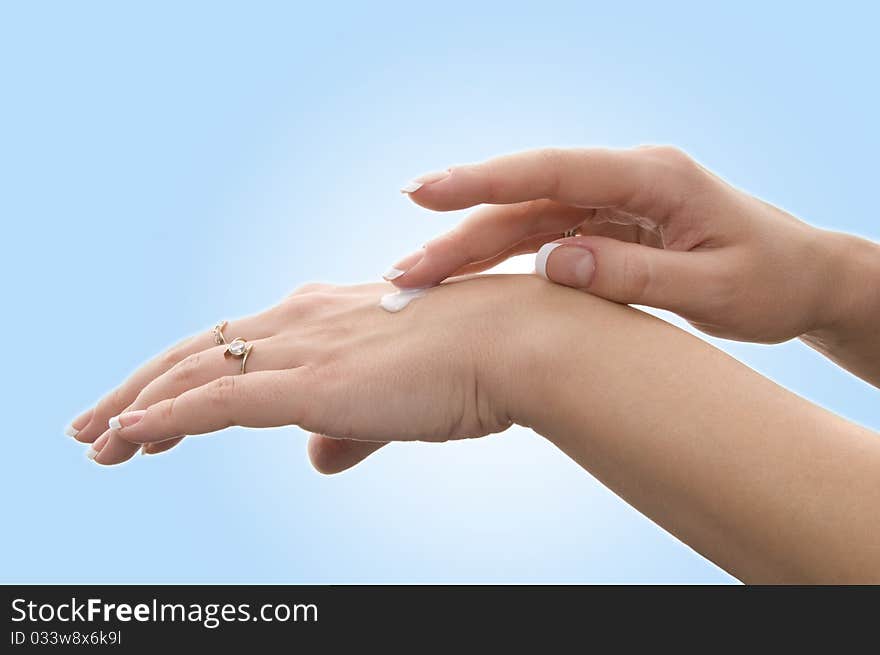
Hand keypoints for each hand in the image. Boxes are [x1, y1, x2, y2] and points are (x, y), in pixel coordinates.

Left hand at [67, 276, 544, 466]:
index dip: (183, 378)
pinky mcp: (312, 383)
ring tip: (94, 440)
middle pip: (195, 354)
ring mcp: (304, 349)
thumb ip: (349, 428)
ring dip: (135, 408)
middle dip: (138, 389)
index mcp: (324, 318)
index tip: (147, 411)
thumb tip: (314, 458)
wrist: (516, 343)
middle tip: (93, 425)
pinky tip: (130, 435)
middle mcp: (302, 323)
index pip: (233, 346)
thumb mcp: (398, 398)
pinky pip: (217, 402)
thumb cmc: (474, 364)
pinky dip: (165, 418)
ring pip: (192, 373)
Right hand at [388, 146, 876, 347]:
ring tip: (414, 279)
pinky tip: (459, 279)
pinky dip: (499, 261)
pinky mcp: (605, 228)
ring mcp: (611, 204)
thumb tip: (549, 265)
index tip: (426, 191)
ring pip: (523, 222)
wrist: (801, 278)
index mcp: (653, 177)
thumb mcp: (712, 289)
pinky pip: (539, 240)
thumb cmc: (769, 281)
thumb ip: (632, 278)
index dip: (485, 180)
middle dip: (458, 226)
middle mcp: (623, 182)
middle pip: (525, 200)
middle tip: (402, 265)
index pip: (554, 171)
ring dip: (468, 248)